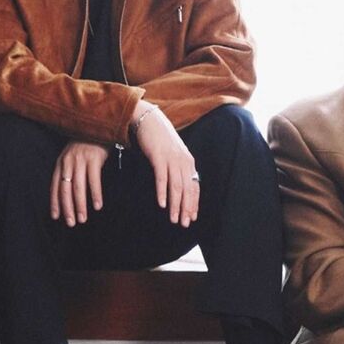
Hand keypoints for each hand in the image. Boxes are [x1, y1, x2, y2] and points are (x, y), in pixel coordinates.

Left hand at [50, 141, 111, 225]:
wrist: (98, 125)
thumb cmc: (86, 144)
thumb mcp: (72, 156)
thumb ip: (69, 171)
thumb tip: (69, 193)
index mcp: (60, 162)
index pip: (55, 186)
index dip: (55, 202)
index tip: (56, 217)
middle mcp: (68, 162)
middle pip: (65, 190)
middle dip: (67, 208)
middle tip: (71, 223)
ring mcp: (81, 160)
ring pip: (78, 187)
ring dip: (80, 205)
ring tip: (83, 219)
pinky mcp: (94, 158)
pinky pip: (94, 180)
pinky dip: (95, 194)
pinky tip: (98, 206)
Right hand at [132, 101, 199, 225]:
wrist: (149, 120)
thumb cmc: (160, 139)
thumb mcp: (173, 154)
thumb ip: (178, 168)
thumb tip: (180, 185)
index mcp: (188, 162)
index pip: (194, 187)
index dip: (193, 203)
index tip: (192, 218)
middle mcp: (183, 161)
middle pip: (187, 189)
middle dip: (186, 208)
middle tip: (183, 224)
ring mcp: (171, 159)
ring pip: (176, 187)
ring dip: (176, 205)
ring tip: (174, 219)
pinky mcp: (159, 156)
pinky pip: (162, 178)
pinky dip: (162, 192)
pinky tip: (162, 204)